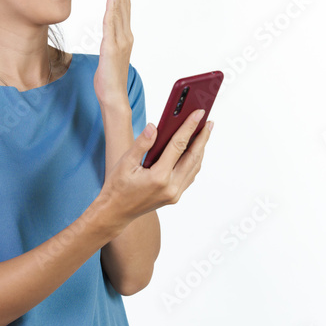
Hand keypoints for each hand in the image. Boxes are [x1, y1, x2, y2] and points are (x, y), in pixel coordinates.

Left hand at [94, 0, 132, 106]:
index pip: (124, 8)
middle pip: (124, 4)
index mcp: (124, 36)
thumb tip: (107, 35)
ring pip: (119, 9)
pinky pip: (111, 24)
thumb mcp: (108, 56)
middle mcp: (124, 35)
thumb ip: (110, 42)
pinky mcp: (111, 47)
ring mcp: (119, 41)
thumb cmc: (109, 79)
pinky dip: (112, 9)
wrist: (113, 96)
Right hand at [95, 108, 213, 233]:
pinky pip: (190, 176)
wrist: (116, 212)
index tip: (198, 114)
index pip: (179, 146)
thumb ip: (142, 144)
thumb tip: (155, 127)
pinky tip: (194, 151)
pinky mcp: (175, 196)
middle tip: (209, 122)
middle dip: (203, 138)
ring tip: (204, 134)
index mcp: (159, 177)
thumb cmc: (118, 187)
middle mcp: (171, 187)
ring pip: (194, 167)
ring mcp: (175, 194)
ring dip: (201, 149)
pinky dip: (194, 162)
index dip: (189, 127)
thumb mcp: (125, 162)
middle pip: (193, 157)